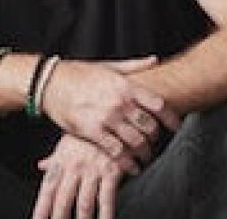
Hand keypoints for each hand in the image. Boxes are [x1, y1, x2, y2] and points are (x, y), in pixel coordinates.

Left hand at [31, 133, 135, 218]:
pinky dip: (106, 214)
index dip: (41, 208)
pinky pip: (107, 198)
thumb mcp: (69, 140)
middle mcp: (75, 167)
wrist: (113, 115)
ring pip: (83, 203)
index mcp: (63, 161)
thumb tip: (41, 165)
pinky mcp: (111, 171)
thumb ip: (55, 158)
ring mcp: (93, 170)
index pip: (48, 189)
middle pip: (63, 200)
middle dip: (58, 218)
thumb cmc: (90, 130)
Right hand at [41, 56, 179, 162]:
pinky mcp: (92, 131)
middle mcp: (119, 102)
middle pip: (149, 126)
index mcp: (125, 85)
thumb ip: (134, 66)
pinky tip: (131, 166)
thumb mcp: (109, 66)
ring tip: (146, 158)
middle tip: (156, 143)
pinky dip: (127, 162)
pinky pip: (116, 151)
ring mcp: (106, 117)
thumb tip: (155, 60)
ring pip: (136, 141)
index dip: (171, 118)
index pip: (158, 104)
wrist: (51, 82)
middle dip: (156, 138)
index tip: (176, 127)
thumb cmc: (80, 73)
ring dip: (144, 153)